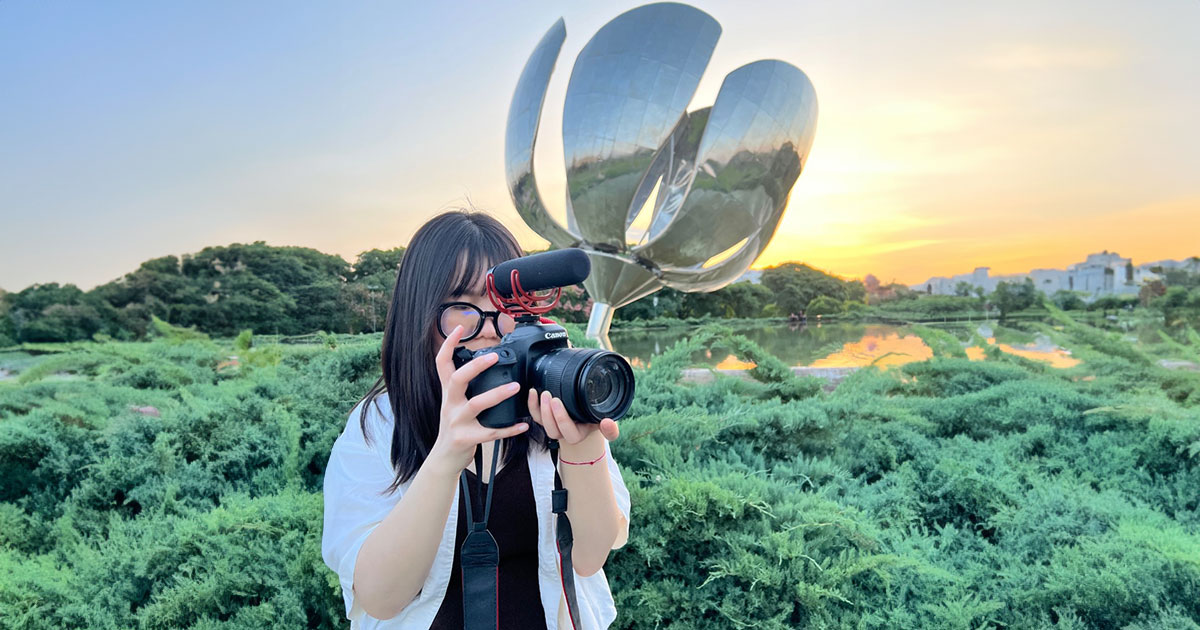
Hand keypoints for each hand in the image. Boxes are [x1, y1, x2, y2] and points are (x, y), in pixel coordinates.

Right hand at [428, 324, 529, 474]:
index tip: (458, 328)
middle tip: (494, 357)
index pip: (441, 363)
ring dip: (497, 394)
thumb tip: (482, 362)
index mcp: (448, 392)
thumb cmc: (456, 426)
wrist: (445, 457)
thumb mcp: (454, 403)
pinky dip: (508, 428)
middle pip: (457, 379)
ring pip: (476, 404)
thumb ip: (464, 385)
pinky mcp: (465, 438)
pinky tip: (522, 425)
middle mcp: (449, 404)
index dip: (448, 345)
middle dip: (475, 367)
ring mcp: (456, 421)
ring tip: (515, 387)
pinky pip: (490, 432)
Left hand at [527, 389, 618, 444]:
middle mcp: (564, 433)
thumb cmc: (596, 420)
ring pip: (543, 424)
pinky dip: (532, 404)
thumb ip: (611, 429)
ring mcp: (553, 425)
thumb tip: (608, 423)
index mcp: (578, 435)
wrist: (587, 420)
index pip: (570, 434)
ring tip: (544, 394)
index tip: (562, 404)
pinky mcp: (545, 418)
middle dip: (551, 414)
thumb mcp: (606, 424)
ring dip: (541, 409)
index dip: (564, 421)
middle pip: (553, 430)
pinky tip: (533, 392)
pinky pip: (535, 415)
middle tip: (553, 397)